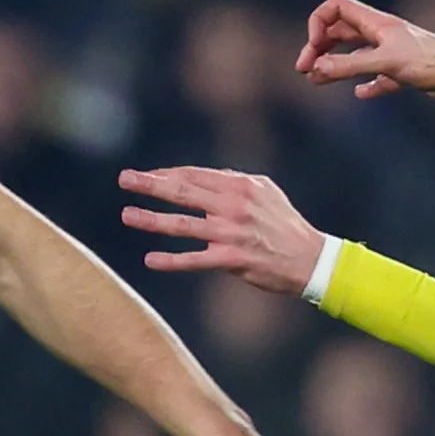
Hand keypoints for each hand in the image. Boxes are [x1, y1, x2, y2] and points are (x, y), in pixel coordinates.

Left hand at [118, 165, 326, 293]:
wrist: (309, 259)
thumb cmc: (284, 224)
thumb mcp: (265, 192)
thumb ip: (233, 182)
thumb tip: (204, 177)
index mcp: (240, 186)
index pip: (193, 175)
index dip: (165, 174)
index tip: (145, 176)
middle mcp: (233, 206)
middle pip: (183, 192)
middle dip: (150, 185)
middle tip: (125, 179)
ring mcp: (231, 233)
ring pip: (183, 225)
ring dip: (152, 219)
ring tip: (127, 215)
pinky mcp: (232, 259)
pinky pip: (195, 260)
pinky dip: (172, 261)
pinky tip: (150, 260)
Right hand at [294, 0, 434, 98]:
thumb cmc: (427, 62)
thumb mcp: (384, 63)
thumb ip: (349, 66)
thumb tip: (316, 69)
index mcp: (376, 23)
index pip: (336, 7)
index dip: (319, 23)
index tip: (315, 48)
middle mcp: (381, 33)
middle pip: (341, 31)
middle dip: (320, 47)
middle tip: (305, 70)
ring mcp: (391, 52)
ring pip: (355, 53)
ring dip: (335, 64)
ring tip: (318, 80)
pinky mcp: (402, 72)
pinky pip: (377, 76)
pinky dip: (365, 84)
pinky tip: (361, 94)